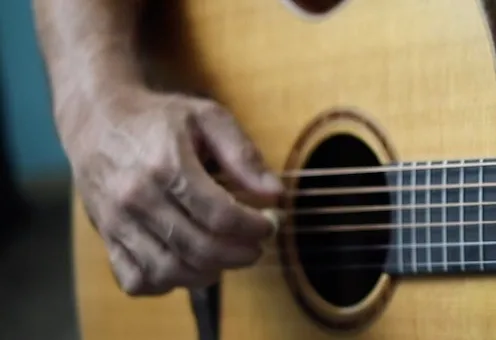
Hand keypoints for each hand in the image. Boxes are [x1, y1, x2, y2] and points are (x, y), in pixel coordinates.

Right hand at [62, 87, 282, 295]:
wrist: (97, 120)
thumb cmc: (159, 119)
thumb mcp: (208, 119)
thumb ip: (244, 156)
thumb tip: (275, 194)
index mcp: (165, 165)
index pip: (220, 216)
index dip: (254, 228)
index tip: (269, 225)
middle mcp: (136, 198)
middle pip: (198, 248)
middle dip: (239, 254)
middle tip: (256, 247)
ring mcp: (117, 222)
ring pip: (169, 271)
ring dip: (209, 272)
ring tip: (227, 256)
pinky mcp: (106, 237)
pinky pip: (136, 280)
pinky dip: (167, 283)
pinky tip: (187, 264)